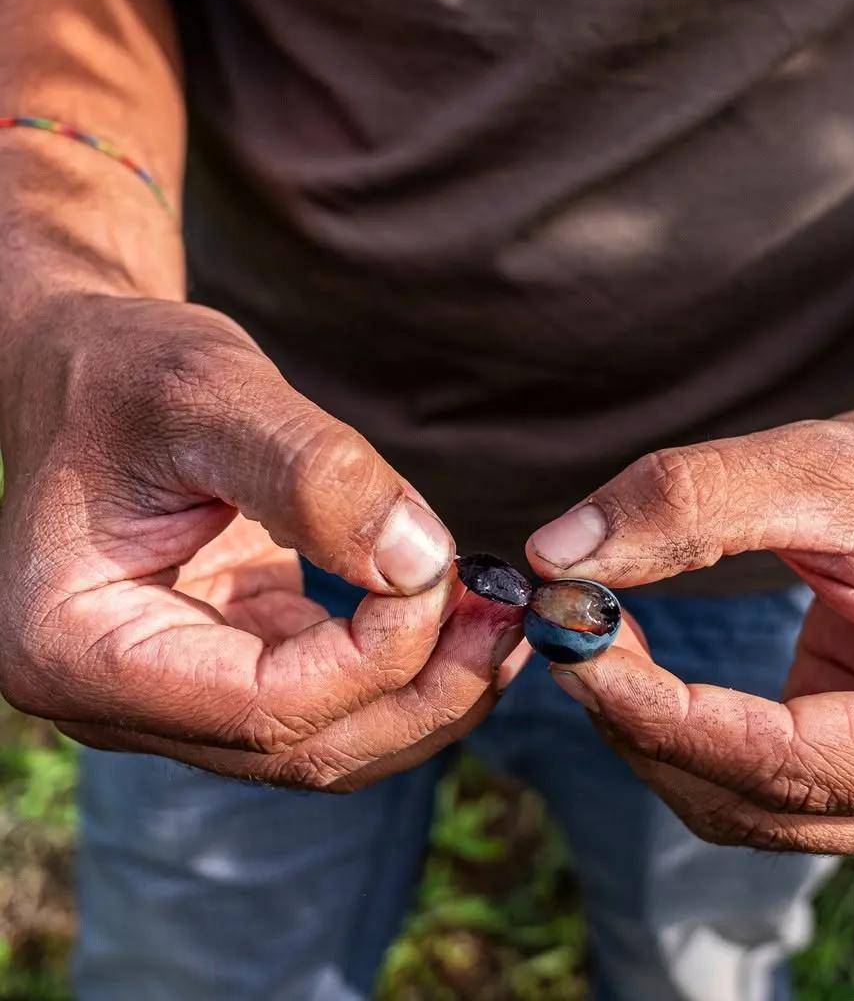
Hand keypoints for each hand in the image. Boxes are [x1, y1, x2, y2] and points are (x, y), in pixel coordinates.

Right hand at [0, 294, 522, 788]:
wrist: (95, 370)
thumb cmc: (127, 369)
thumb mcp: (211, 391)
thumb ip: (315, 477)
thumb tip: (420, 561)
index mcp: (80, 647)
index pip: (263, 707)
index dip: (377, 656)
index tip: (444, 573)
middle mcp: (115, 699)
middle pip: (303, 748)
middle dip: (423, 693)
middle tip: (510, 619)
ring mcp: (169, 694)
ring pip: (326, 741)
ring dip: (426, 693)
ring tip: (500, 621)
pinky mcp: (221, 665)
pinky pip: (326, 697)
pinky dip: (398, 669)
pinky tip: (456, 617)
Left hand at [528, 405, 853, 857]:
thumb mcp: (825, 466)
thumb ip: (690, 502)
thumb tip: (558, 558)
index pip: (788, 761)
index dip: (659, 709)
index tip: (570, 639)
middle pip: (753, 800)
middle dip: (640, 718)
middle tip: (568, 623)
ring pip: (737, 805)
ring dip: (647, 727)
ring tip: (597, 630)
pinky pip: (745, 782)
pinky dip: (677, 728)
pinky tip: (637, 660)